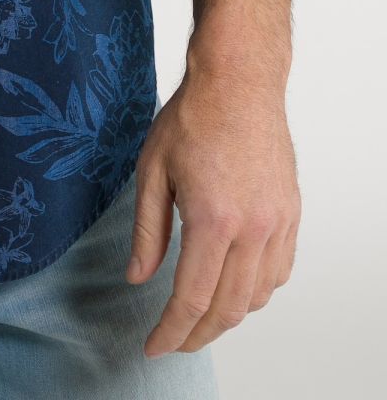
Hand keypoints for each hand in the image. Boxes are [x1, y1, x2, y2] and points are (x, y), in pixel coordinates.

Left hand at [126, 67, 300, 357]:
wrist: (239, 82)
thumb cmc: (193, 117)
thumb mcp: (152, 170)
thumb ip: (148, 231)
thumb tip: (138, 278)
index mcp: (213, 220)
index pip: (192, 299)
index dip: (171, 332)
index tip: (154, 347)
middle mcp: (253, 229)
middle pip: (227, 308)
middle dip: (198, 334)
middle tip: (174, 341)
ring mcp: (278, 223)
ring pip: (257, 297)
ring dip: (228, 316)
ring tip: (199, 317)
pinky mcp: (291, 214)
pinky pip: (279, 273)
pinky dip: (256, 292)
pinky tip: (235, 288)